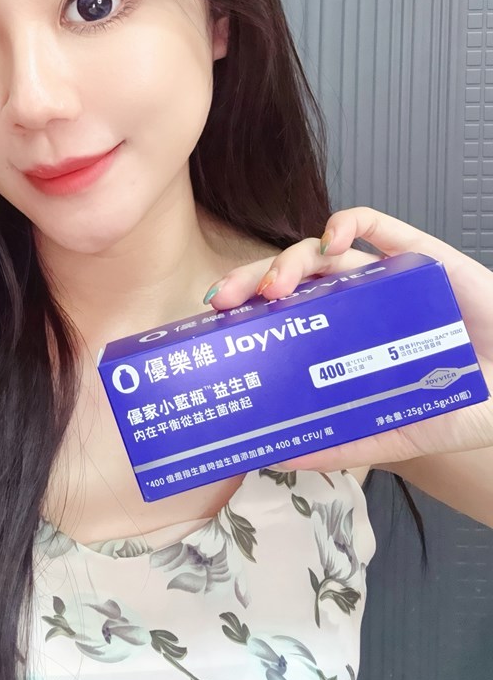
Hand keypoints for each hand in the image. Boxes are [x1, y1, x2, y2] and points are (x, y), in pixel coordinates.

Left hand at [204, 206, 492, 469]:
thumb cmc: (465, 404)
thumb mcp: (397, 433)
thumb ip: (342, 444)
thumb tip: (277, 456)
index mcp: (342, 340)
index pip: (281, 316)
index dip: (245, 313)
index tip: (214, 323)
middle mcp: (354, 304)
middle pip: (288, 280)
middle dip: (249, 281)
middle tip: (226, 301)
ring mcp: (382, 277)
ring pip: (319, 252)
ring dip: (288, 260)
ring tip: (275, 286)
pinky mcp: (417, 253)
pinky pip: (374, 224)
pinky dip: (345, 223)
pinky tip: (331, 240)